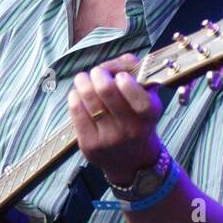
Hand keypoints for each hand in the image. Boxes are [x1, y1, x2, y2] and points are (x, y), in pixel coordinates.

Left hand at [68, 53, 162, 185]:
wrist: (132, 161)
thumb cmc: (138, 121)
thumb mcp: (149, 99)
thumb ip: (138, 74)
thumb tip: (118, 61)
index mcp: (148, 116)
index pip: (138, 97)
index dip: (125, 80)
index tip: (120, 76)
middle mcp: (130, 129)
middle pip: (106, 92)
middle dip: (98, 74)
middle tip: (97, 72)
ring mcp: (108, 139)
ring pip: (88, 100)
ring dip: (82, 82)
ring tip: (83, 78)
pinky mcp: (89, 144)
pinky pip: (76, 112)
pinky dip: (74, 97)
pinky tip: (77, 94)